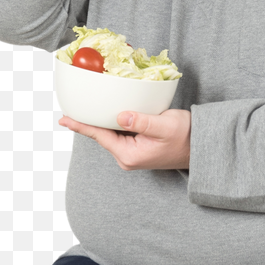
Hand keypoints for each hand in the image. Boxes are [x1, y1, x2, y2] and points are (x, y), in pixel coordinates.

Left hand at [58, 109, 190, 170]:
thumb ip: (142, 121)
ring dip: (101, 120)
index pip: (100, 136)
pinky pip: (120, 133)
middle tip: (71, 108)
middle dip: (89, 121)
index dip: (81, 125)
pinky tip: (110, 112)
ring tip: (88, 107)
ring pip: (111, 133)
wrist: (201, 146)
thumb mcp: (165, 125)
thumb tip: (120, 116)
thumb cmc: (186, 137)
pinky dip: (113, 121)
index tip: (64, 119)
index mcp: (130, 155)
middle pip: (102, 135)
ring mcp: (132, 154)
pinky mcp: (137, 148)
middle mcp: (127, 157)